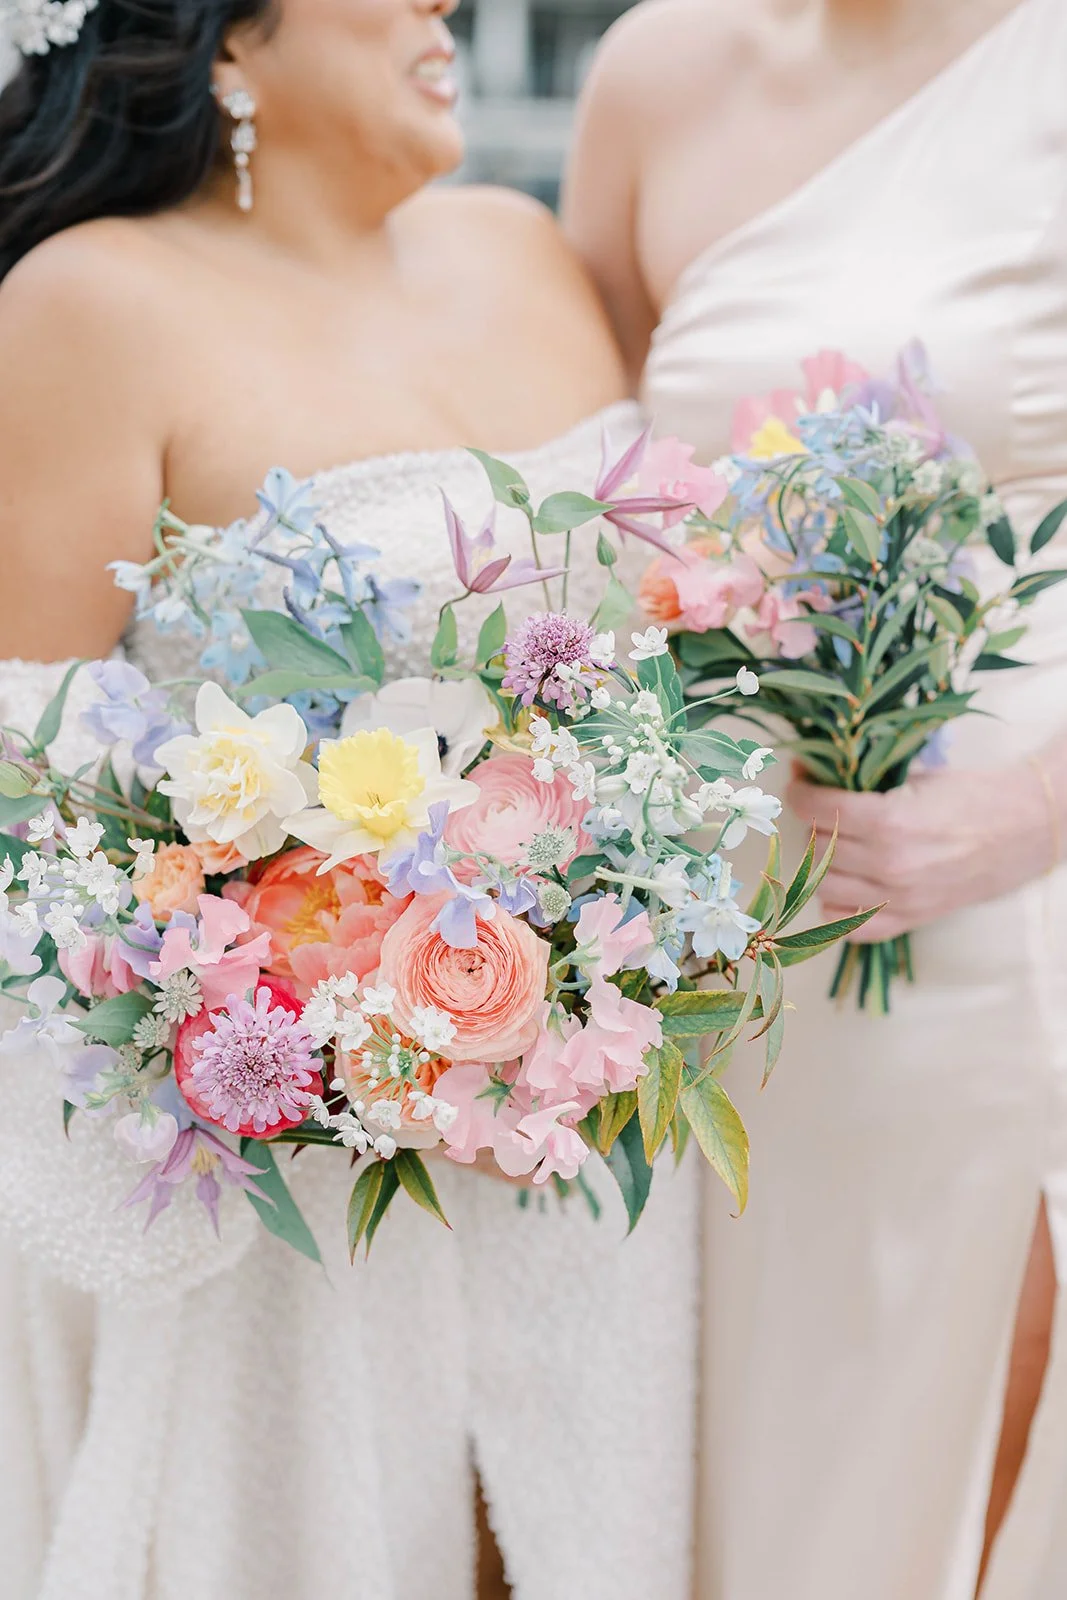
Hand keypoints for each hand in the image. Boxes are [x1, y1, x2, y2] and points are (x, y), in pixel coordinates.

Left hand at [787, 760, 1057, 941]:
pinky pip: (851, 926)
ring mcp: (898, 899)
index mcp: (889, 822)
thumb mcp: (915, 777)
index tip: (801, 782)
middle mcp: (889, 866)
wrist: (1025, 828)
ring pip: (823, 886)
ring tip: (836, 842)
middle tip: (823, 808)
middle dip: (813, 823)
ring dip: (821, 862)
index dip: (800, 792)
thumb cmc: (972, 795)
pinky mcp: (910, 919)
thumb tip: (812, 773)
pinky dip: (837, 906)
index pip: (816, 810)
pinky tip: (844, 884)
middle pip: (816, 847)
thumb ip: (863, 781)